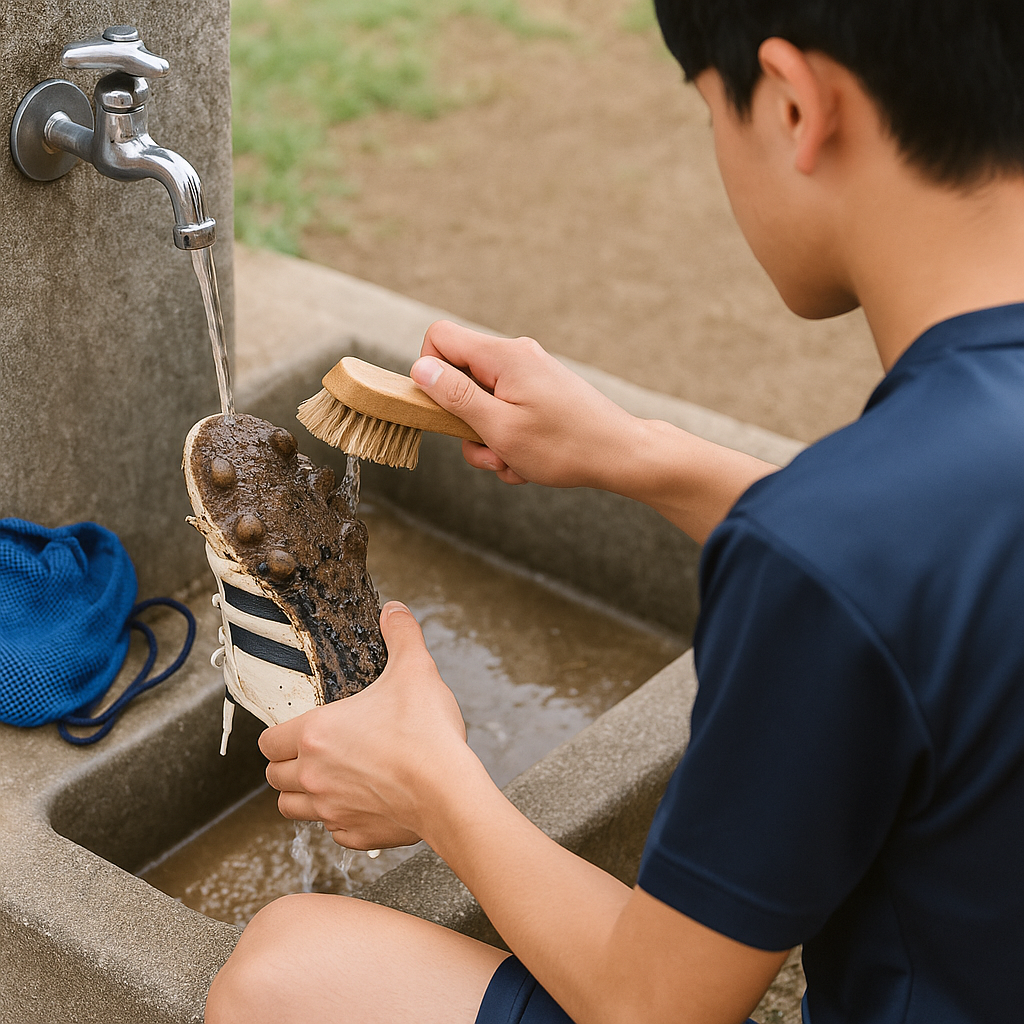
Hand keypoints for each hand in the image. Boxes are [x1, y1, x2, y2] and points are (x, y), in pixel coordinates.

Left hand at [260, 602, 479, 850]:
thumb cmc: (426, 734)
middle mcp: (313, 776)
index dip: (279, 734)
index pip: (268, 741)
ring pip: (292, 809)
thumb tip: (394, 611)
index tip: (298, 731)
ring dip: (303, 795)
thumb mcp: (415, 670)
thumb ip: (401, 635)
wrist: (448, 791)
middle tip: (313, 753)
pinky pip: (332, 831)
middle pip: (274, 777)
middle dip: (287, 765)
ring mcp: (332, 810)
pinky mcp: (356, 834)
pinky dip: (339, 818)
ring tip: (328, 780)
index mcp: (316, 734)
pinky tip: (360, 802)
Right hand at [410, 320, 644, 489]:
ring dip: (488, 441)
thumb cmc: (564, 445)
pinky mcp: (540, 392)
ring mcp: (530, 374)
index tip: (444, 410)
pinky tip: (529, 463)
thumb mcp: (499, 427)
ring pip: (482, 404)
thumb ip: (456, 397)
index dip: (429, 372)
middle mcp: (516, 356)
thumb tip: (419, 369)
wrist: (620, 454)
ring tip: (514, 462)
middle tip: (490, 449)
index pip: (440, 338)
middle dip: (464, 422)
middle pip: (459, 378)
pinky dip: (509, 441)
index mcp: (503, 356)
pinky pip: (506, 413)